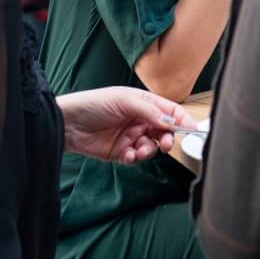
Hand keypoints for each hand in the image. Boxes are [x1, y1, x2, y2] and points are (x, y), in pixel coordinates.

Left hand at [58, 86, 196, 163]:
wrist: (67, 124)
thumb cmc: (94, 104)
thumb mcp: (123, 100)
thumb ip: (149, 111)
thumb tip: (171, 122)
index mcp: (143, 103)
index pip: (170, 111)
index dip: (182, 120)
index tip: (192, 130)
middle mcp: (140, 119)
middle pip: (165, 131)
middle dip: (167, 138)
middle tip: (165, 144)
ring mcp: (131, 136)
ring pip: (152, 147)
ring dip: (149, 150)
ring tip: (137, 149)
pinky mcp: (121, 152)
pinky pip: (136, 158)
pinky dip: (135, 158)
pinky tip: (127, 155)